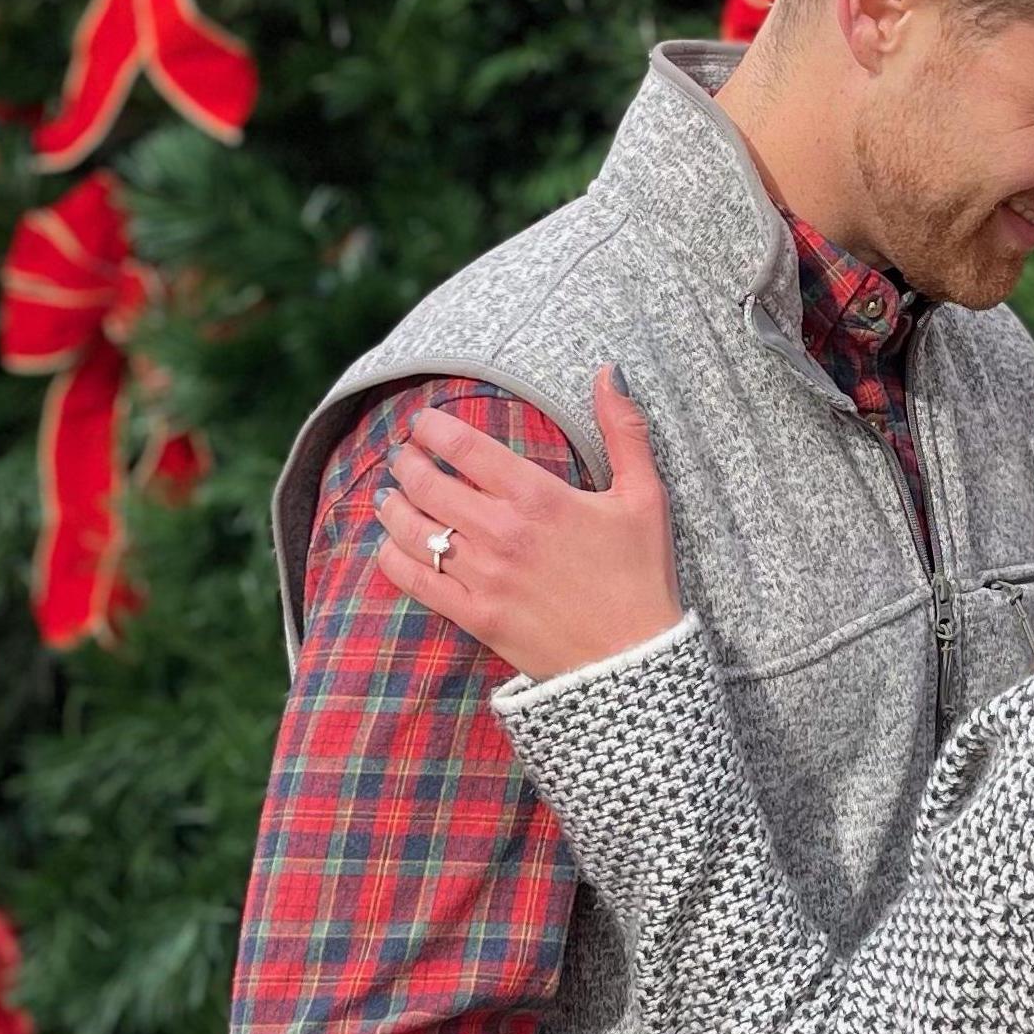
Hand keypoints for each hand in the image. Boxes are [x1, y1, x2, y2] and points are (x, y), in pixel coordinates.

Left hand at [373, 367, 682, 680]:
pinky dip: (393, 558)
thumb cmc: (641, 576)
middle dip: (406, 463)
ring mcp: (485, 577)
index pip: (464, 448)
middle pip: (427, 484)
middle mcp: (503, 533)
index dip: (432, 429)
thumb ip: (624, 430)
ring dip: (392, 507)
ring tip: (389, 496)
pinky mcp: (475, 617)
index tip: (423, 424)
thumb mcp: (645, 497)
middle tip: (403, 458)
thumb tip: (608, 372)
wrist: (635, 661)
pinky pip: (415, 581)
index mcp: (539, 497)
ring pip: (413, 530)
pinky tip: (392, 546)